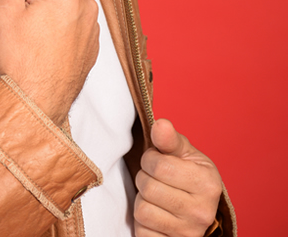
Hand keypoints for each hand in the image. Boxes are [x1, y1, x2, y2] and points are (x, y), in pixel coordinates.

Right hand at [0, 0, 98, 125]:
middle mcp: (86, 6)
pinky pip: (71, 22)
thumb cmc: (21, 63)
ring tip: (29, 35)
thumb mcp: (6, 12)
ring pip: (61, 1)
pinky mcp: (91, 45)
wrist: (36, 106)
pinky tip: (42, 46)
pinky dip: (56, 27)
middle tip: (17, 17)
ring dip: (44, 9)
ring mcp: (91, 27)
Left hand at [134, 118, 221, 236]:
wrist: (197, 207)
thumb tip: (160, 124)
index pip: (160, 165)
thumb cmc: (187, 173)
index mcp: (207, 183)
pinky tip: (155, 214)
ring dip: (142, 200)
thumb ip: (170, 139)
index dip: (149, 158)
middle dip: (144, 178)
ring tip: (155, 196)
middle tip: (154, 178)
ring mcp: (188, 233)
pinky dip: (142, 222)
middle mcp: (202, 212)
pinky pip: (142, 232)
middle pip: (148, 188)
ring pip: (142, 211)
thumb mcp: (184, 152)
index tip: (155, 160)